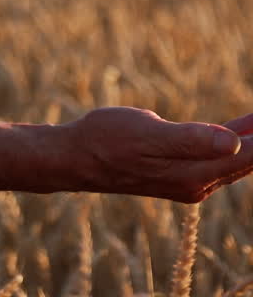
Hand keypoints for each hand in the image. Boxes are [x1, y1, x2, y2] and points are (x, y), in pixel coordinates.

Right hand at [65, 106, 252, 201]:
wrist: (78, 157)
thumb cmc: (108, 139)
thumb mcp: (149, 133)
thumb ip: (192, 138)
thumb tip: (234, 141)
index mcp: (194, 173)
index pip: (247, 154)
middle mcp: (197, 182)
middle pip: (246, 160)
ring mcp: (189, 179)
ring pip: (235, 159)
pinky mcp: (178, 171)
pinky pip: (218, 156)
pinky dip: (236, 140)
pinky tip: (243, 130)